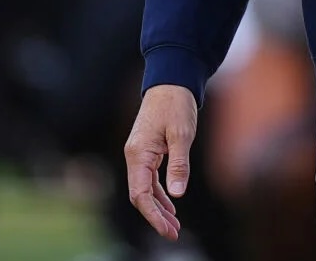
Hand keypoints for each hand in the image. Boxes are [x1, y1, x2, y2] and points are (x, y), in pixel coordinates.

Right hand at [124, 84, 195, 240]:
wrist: (171, 82)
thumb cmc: (176, 105)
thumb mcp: (182, 134)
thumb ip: (178, 164)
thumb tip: (177, 193)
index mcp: (138, 154)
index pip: (140, 194)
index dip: (152, 215)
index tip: (168, 230)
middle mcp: (134, 156)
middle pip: (140, 195)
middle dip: (155, 216)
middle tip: (174, 233)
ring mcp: (139, 154)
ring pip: (145, 189)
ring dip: (158, 208)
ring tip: (174, 225)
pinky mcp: (147, 151)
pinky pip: (150, 179)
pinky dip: (159, 194)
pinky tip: (170, 205)